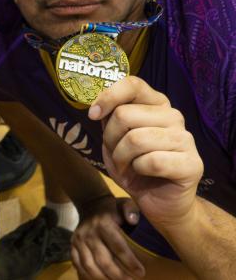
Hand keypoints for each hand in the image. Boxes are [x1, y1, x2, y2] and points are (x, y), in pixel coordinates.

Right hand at [71, 195, 144, 279]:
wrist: (90, 204)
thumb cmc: (113, 208)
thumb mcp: (124, 203)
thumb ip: (131, 210)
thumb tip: (133, 220)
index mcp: (103, 223)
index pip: (117, 246)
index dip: (129, 261)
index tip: (141, 273)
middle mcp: (88, 233)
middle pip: (102, 260)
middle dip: (118, 275)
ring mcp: (78, 240)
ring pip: (89, 266)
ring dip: (103, 279)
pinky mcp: (72, 246)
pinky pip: (78, 265)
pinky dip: (88, 276)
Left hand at [89, 76, 203, 229]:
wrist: (159, 202)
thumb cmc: (134, 166)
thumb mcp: (114, 138)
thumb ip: (110, 117)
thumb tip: (98, 107)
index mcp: (156, 104)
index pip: (133, 84)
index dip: (108, 96)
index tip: (93, 115)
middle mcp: (173, 116)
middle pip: (125, 114)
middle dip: (110, 138)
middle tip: (116, 153)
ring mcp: (186, 139)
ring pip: (136, 139)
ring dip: (122, 157)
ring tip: (127, 166)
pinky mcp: (192, 164)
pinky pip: (152, 161)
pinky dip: (138, 170)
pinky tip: (144, 174)